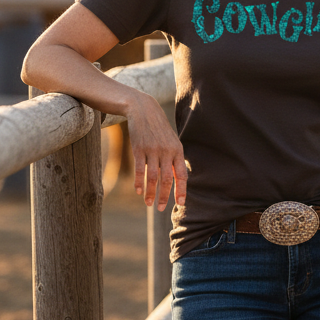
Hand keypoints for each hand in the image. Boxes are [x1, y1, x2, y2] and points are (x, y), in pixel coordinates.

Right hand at [126, 91, 186, 209]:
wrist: (144, 110)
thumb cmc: (159, 129)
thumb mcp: (172, 141)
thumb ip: (175, 158)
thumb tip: (179, 179)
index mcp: (178, 151)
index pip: (182, 175)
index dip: (182, 190)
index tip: (181, 204)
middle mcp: (167, 152)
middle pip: (167, 179)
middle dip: (165, 196)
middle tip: (161, 209)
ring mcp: (152, 150)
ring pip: (153, 177)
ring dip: (151, 193)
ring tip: (149, 204)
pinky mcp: (139, 149)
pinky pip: (140, 169)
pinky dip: (139, 182)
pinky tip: (138, 191)